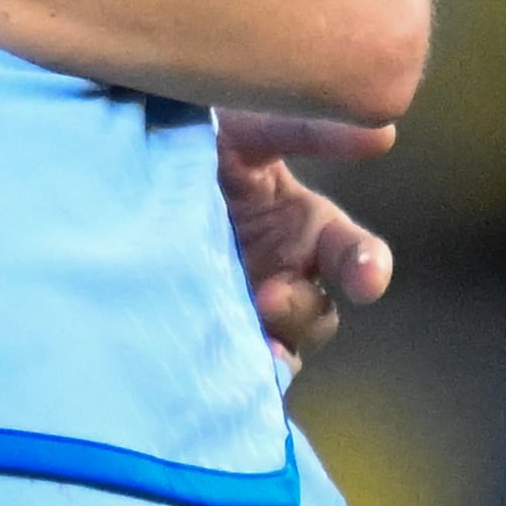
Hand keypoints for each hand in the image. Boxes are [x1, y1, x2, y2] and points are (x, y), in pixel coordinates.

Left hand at [220, 110, 396, 377]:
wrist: (121, 171)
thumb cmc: (199, 141)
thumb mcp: (249, 129)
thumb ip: (306, 132)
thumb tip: (384, 134)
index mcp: (307, 228)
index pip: (355, 256)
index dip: (368, 268)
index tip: (367, 281)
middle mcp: (287, 276)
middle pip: (317, 314)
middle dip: (300, 310)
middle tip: (271, 297)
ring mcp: (249, 310)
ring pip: (282, 350)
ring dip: (273, 349)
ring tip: (253, 347)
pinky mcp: (210, 333)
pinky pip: (237, 370)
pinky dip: (237, 375)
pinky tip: (218, 370)